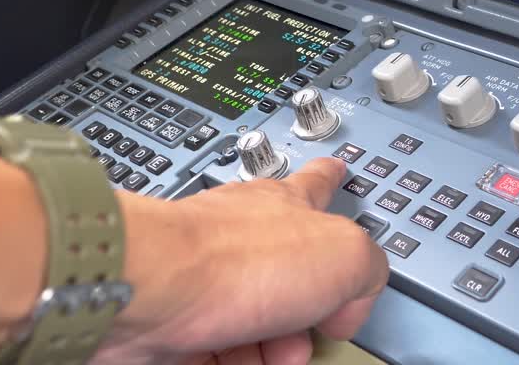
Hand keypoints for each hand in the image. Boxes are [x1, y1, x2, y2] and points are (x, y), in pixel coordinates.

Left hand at [91, 157, 387, 364]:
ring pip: (247, 315)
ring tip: (272, 358)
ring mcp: (201, 272)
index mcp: (287, 205)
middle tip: (311, 329)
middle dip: (305, 309)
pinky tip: (230, 364)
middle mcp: (241, 231)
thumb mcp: (347, 257)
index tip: (335, 173)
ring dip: (268, 346)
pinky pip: (206, 344)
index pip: (317, 182)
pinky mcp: (169, 313)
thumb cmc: (233, 261)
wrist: (148, 292)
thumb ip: (369, 270)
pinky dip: (223, 361)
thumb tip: (354, 301)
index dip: (331, 179)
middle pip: (285, 268)